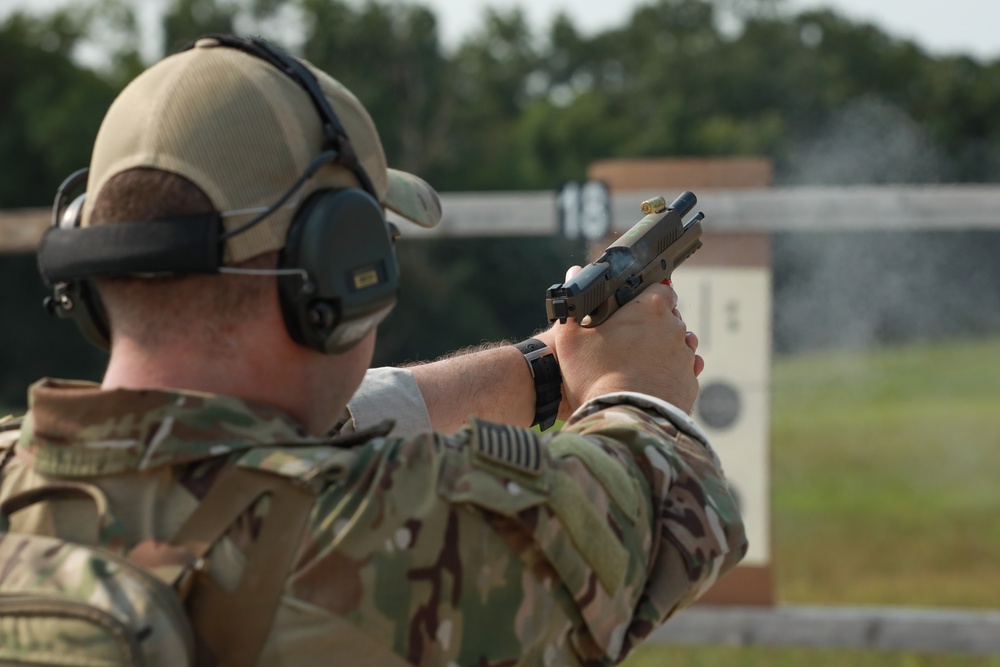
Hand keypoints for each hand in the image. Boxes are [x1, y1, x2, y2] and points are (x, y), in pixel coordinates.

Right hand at [539, 266, 703, 413]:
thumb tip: (572, 273)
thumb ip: (573, 305)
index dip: (647, 297)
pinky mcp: (688, 385)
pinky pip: (681, 373)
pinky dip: (668, 375)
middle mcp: (675, 330)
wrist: (623, 420)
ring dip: (663, 350)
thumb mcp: (570, 339)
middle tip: (628, 340)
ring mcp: (685, 359)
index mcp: (650, 309)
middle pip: (669, 319)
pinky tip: (649, 382)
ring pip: (678, 346)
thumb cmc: (595, 376)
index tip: (633, 308)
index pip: (661, 289)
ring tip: (637, 364)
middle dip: (653, 325)